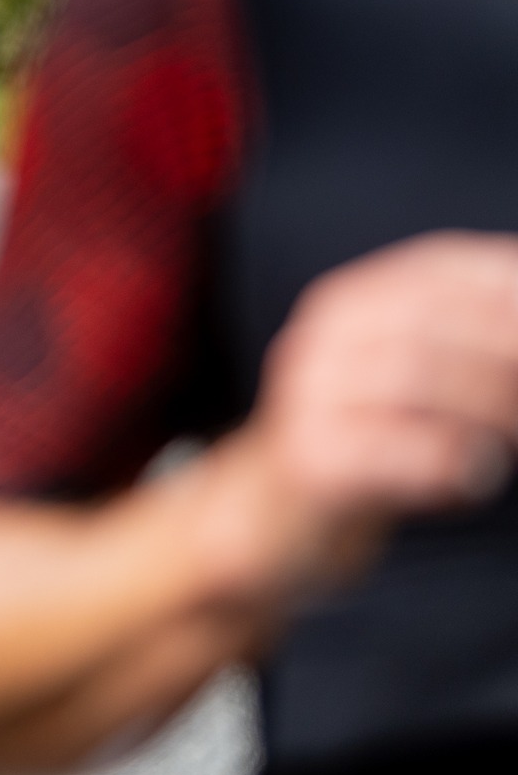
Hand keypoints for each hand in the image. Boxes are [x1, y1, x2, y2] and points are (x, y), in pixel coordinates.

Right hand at [226, 233, 517, 588]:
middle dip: (505, 349)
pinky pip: (394, 446)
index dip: (502, 280)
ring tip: (510, 439)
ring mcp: (309, 393)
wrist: (279, 507)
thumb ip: (457, 337)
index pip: (436, 266)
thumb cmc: (368, 435)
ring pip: (416, 377)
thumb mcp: (403, 372)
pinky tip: (477, 473)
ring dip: (489, 408)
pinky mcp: (311, 454)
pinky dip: (450, 459)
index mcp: (347, 303)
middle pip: (431, 318)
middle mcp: (320, 336)